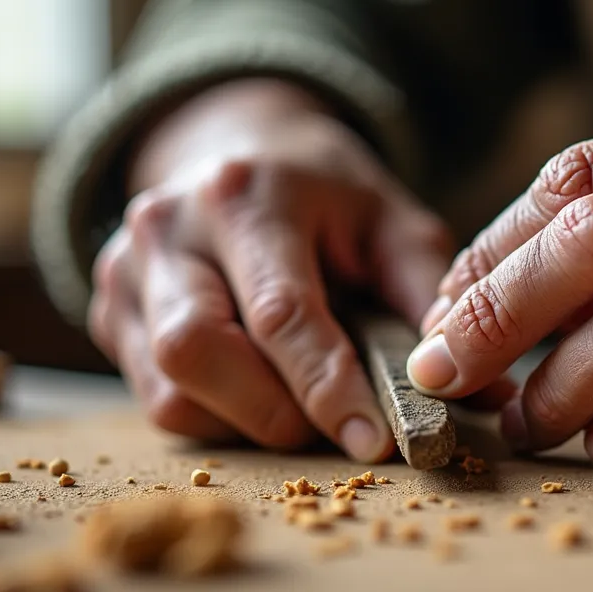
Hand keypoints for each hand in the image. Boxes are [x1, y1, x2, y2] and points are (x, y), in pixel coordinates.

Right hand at [89, 78, 454, 461]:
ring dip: (245, 421)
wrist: (240, 151)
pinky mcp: (109, 309)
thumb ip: (431, 295)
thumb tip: (484, 387)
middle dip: (275, 412)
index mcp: (247, 194)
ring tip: (300, 399)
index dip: (327, 388)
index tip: (374, 440)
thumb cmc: (326, 195)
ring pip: (168, 390)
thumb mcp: (391, 220)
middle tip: (339, 423)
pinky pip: (155, 398)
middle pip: (196, 352)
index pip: (279, 312)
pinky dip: (217, 416)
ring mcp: (126, 269)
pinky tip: (258, 388)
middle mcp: (168, 226)